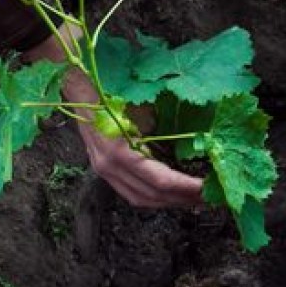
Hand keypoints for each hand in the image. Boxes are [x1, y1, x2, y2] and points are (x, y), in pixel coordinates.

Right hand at [22, 28, 204, 209]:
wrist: (75, 84)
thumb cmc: (112, 90)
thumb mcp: (142, 107)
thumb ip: (162, 131)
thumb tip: (197, 144)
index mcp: (119, 152)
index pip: (159, 181)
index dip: (185, 188)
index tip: (207, 188)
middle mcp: (109, 167)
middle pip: (151, 196)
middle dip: (182, 199)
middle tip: (209, 197)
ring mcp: (103, 170)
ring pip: (140, 199)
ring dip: (169, 202)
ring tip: (194, 199)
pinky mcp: (103, 169)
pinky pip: (131, 191)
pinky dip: (153, 195)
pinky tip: (171, 192)